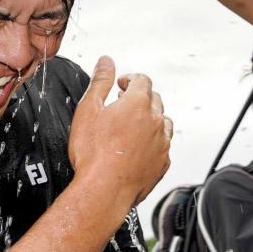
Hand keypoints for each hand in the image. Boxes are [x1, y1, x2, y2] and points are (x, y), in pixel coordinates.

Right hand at [68, 56, 171, 205]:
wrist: (104, 190)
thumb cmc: (93, 154)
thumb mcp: (88, 110)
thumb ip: (100, 81)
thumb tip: (106, 61)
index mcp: (137, 104)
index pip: (142, 80)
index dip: (130, 79)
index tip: (120, 85)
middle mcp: (155, 121)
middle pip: (154, 99)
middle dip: (140, 97)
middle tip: (122, 104)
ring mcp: (162, 143)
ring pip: (164, 122)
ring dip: (151, 119)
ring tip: (133, 126)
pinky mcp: (163, 163)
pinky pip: (164, 146)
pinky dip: (154, 141)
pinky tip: (139, 148)